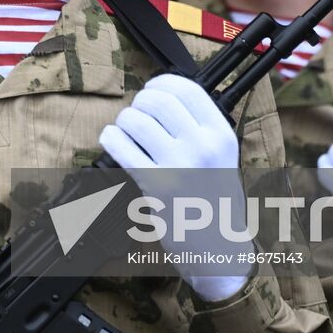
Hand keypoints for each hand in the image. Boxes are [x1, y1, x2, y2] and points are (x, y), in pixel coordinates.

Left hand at [99, 73, 249, 300]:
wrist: (220, 249)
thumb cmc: (216, 202)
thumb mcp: (222, 156)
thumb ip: (199, 127)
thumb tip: (162, 97)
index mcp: (221, 134)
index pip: (187, 89)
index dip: (162, 83)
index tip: (151, 90)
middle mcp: (203, 145)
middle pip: (158, 100)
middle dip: (140, 102)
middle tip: (136, 113)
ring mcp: (179, 164)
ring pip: (136, 120)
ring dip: (123, 121)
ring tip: (124, 131)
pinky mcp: (156, 185)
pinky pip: (122, 147)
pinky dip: (110, 138)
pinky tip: (112, 141)